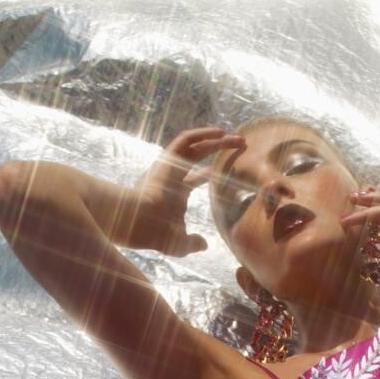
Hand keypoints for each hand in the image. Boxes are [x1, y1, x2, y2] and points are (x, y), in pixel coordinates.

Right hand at [128, 125, 244, 255]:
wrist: (140, 222)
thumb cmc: (158, 234)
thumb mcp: (180, 242)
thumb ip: (192, 242)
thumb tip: (204, 245)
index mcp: (176, 192)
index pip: (194, 178)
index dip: (209, 173)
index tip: (227, 169)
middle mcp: (173, 174)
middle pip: (197, 156)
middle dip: (217, 149)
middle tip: (239, 145)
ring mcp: (169, 164)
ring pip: (194, 144)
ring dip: (215, 138)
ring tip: (236, 136)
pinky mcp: (167, 157)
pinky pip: (186, 139)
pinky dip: (203, 134)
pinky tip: (221, 133)